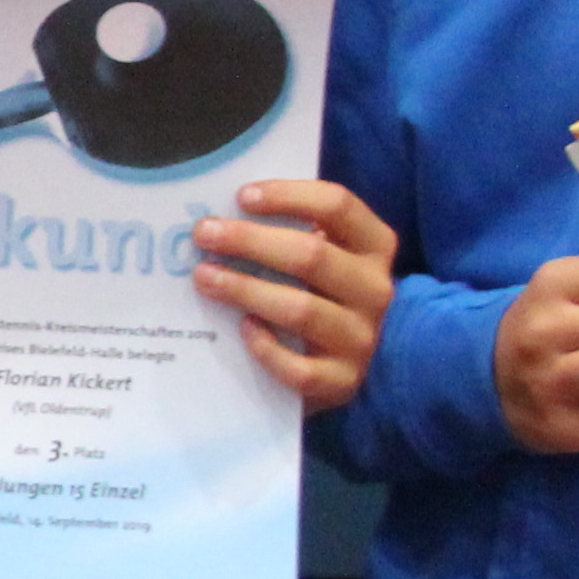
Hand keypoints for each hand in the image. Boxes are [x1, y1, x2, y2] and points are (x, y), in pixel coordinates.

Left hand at [194, 179, 399, 413]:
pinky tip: (242, 328)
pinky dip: (266, 347)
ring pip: (301, 310)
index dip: (289, 196)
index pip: (338, 206)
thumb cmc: (323, 296)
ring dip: (245, 289)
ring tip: (204, 277)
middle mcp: (375, 290)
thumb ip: (294, 234)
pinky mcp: (343, 382)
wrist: (350, 364)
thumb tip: (226, 216)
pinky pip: (298, 368)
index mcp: (375, 247)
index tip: (241, 196)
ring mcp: (362, 339)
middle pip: (311, 256)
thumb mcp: (324, 258)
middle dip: (250, 241)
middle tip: (205, 234)